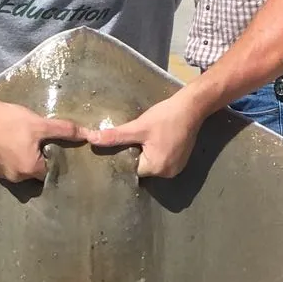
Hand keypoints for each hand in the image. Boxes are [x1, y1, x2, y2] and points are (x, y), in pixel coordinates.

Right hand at [0, 97, 83, 181]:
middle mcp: (17, 178)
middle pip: (37, 174)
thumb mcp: (41, 124)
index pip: (50, 171)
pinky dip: (14, 160)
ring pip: (24, 171)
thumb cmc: (11, 120)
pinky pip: (11, 169)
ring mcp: (4, 176)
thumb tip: (88, 134)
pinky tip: (12, 144)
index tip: (46, 145)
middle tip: (34, 142)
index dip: (51, 158)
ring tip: (23, 142)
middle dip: (39, 160)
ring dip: (26, 160)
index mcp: (30, 170)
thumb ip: (65, 130)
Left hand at [84, 90, 207, 177]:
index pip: (132, 168)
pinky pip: (163, 161)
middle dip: (138, 154)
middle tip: (138, 138)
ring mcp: (176, 169)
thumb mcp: (138, 126)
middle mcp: (167, 174)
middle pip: (142, 168)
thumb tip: (90, 139)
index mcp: (156, 168)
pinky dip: (158, 153)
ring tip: (149, 138)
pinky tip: (158, 139)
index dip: (127, 155)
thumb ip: (115, 136)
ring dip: (148, 154)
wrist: (192, 107)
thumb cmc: (165, 117)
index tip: (127, 143)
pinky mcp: (181, 162)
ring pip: (152, 165)